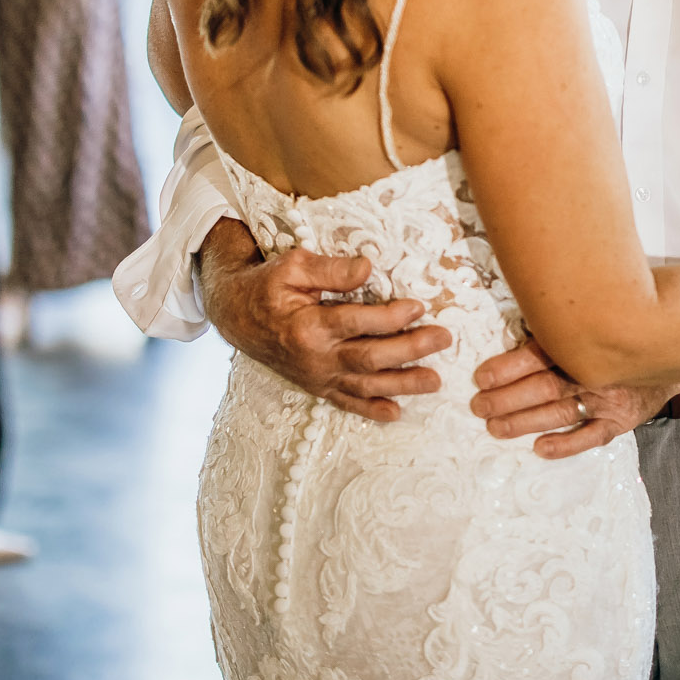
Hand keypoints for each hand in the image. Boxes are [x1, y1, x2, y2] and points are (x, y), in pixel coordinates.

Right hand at [196, 218, 450, 421]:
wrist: (236, 316)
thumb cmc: (267, 285)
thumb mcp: (292, 266)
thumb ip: (330, 269)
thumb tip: (368, 268)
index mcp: (307, 325)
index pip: (357, 323)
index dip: (391, 316)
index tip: (419, 306)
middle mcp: (314, 357)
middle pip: (369, 358)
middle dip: (410, 350)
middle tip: (443, 338)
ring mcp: (317, 376)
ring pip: (365, 386)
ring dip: (402, 384)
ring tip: (434, 381)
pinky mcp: (317, 386)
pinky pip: (346, 403)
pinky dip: (371, 411)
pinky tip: (396, 414)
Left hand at [471, 339, 678, 459]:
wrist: (674, 347)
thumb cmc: (621, 330)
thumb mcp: (594, 317)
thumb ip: (561, 324)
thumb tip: (517, 322)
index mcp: (585, 340)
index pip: (542, 354)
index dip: (509, 367)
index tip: (482, 377)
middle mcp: (596, 371)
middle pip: (545, 387)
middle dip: (507, 399)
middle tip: (480, 407)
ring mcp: (610, 398)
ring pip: (560, 412)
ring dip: (525, 422)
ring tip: (495, 428)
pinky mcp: (621, 419)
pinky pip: (592, 436)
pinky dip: (566, 444)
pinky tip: (541, 448)